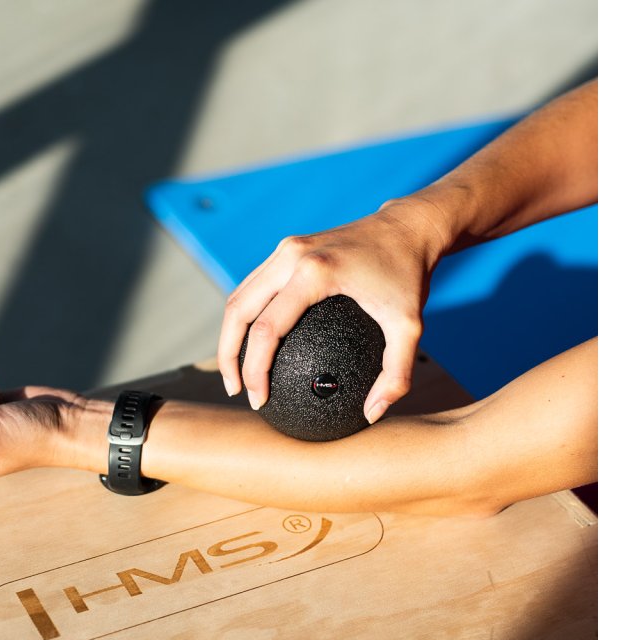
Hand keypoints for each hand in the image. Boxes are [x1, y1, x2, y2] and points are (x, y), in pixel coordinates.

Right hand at [218, 196, 451, 422]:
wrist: (409, 227)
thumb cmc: (409, 275)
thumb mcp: (411, 326)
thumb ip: (396, 374)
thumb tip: (372, 413)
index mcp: (314, 272)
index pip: (266, 329)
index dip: (255, 369)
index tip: (260, 399)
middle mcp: (291, 256)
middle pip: (238, 310)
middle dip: (228, 355)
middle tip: (235, 390)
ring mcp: (286, 249)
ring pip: (239, 295)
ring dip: (230, 335)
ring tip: (237, 372)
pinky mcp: (288, 249)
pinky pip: (254, 286)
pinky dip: (246, 316)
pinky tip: (254, 344)